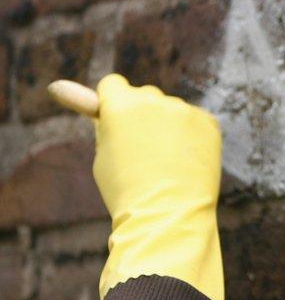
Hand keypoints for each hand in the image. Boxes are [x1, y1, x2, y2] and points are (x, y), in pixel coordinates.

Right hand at [94, 74, 223, 299]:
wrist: (168, 215)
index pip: (113, 84)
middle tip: (142, 149)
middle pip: (144, 95)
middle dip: (141, 114)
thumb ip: (99, 120)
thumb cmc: (126, 189)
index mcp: (119, 104)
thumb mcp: (102, 152)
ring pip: (172, 110)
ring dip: (168, 125)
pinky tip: (186, 161)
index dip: (111, 102)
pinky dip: (192, 136)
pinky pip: (196, 122)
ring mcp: (184, 110)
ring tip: (165, 162)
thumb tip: (59, 85)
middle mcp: (153, 100)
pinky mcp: (209, 123)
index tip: (116, 119)